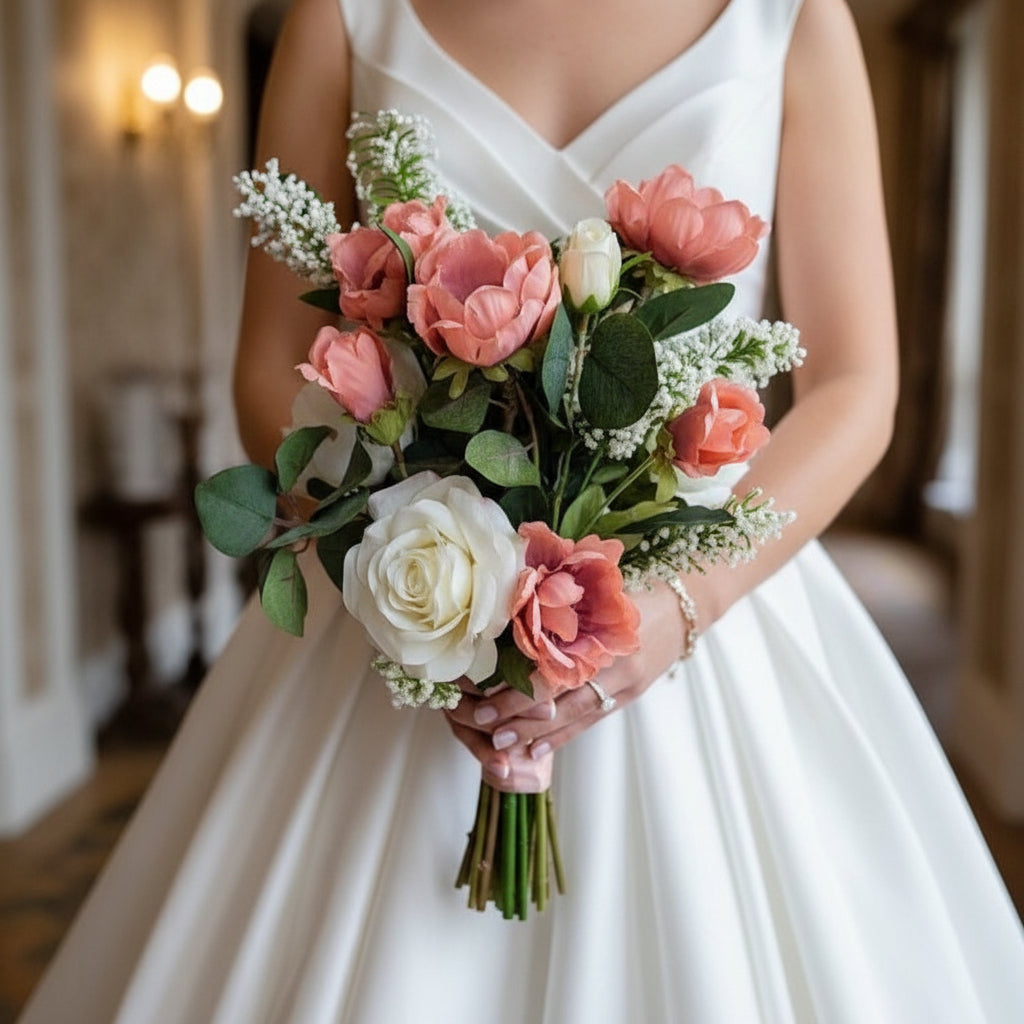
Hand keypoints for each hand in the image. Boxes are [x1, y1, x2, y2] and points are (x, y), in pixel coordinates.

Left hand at [444, 581, 688, 789]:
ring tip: (504, 744)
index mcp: (604, 636)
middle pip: (562, 699)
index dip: (519, 689)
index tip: (485, 698)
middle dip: (521, 716)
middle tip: (486, 725)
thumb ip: (561, 602)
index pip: (555, 671)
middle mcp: (616, 666)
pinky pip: (591, 720)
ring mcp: (625, 686)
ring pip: (575, 716)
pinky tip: (538, 749)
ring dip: (538, 732)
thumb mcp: (598, 591)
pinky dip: (563, 736)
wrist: (683, 608)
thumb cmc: (631, 591)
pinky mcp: (628, 697)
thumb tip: (507, 607)